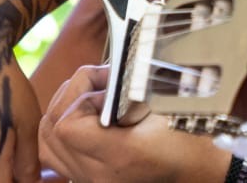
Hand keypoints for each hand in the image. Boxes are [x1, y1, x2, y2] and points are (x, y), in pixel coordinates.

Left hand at [39, 65, 233, 182]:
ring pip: (48, 143)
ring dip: (64, 112)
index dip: (80, 98)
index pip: (66, 126)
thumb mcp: (163, 104)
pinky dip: (63, 132)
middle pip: (50, 132)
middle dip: (70, 98)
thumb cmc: (188, 135)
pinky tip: (88, 118)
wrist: (198, 168)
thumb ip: (127, 89)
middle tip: (101, 86)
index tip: (108, 89)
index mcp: (120, 155)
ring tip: (93, 100)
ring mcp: (91, 181)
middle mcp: (99, 175)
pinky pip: (57, 156)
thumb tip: (102, 74)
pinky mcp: (89, 180)